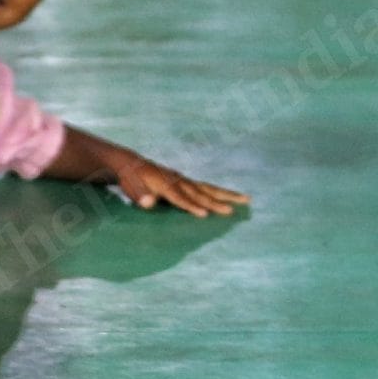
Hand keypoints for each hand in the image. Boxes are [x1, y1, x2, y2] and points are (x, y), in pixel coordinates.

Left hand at [118, 157, 248, 216]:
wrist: (132, 164)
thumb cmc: (131, 179)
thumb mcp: (131, 187)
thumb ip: (140, 196)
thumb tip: (148, 202)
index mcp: (165, 184)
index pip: (181, 198)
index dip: (192, 206)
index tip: (205, 215)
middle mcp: (179, 181)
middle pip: (201, 193)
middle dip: (217, 202)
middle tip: (233, 210)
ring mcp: (185, 180)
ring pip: (209, 189)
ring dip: (227, 195)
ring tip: (246, 199)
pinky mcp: (187, 183)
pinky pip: (206, 189)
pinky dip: (219, 193)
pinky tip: (231, 198)